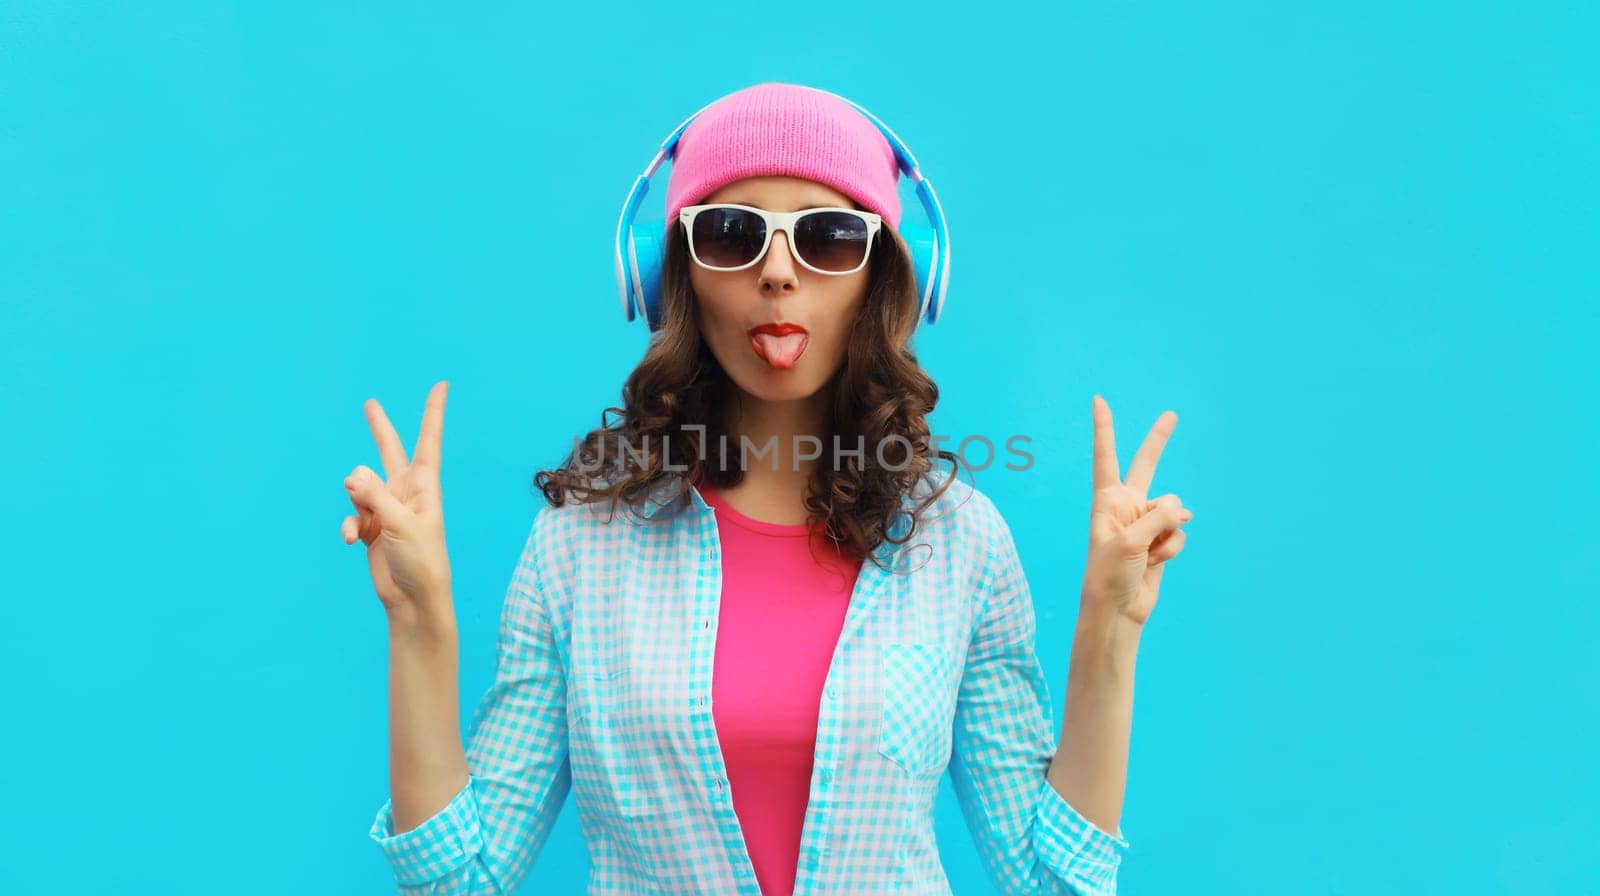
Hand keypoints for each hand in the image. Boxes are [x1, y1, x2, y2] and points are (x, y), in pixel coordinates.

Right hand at [341, 381, 453, 629]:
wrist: (414, 597)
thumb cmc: (421, 560)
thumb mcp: (401, 524)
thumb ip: (374, 496)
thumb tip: (350, 475)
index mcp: (425, 485)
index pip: (428, 441)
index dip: (433, 413)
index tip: (442, 384)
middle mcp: (405, 491)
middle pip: (389, 451)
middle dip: (379, 428)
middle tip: (370, 403)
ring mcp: (386, 508)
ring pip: (359, 486)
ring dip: (356, 500)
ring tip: (363, 521)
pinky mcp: (370, 527)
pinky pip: (351, 514)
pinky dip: (348, 524)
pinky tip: (350, 539)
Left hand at [1081, 395, 1192, 626]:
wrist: (1118, 609)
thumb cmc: (1109, 575)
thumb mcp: (1130, 541)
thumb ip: (1157, 518)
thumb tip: (1183, 511)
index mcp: (1107, 500)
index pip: (1105, 457)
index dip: (1104, 429)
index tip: (1098, 400)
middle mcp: (1127, 505)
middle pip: (1147, 465)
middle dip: (1159, 440)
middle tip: (1171, 414)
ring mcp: (1146, 521)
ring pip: (1174, 509)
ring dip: (1167, 533)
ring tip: (1147, 553)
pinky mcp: (1162, 538)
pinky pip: (1179, 532)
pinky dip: (1172, 547)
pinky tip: (1156, 561)